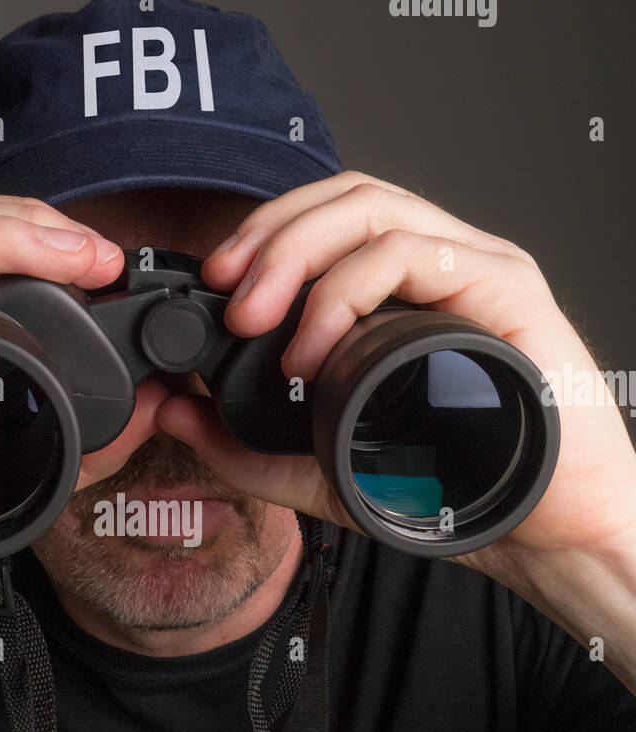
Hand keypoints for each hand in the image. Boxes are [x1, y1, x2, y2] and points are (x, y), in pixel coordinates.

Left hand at [157, 171, 635, 584]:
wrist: (553, 533)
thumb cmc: (466, 491)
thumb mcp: (331, 471)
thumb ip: (252, 448)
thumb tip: (178, 411)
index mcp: (411, 288)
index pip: (331, 218)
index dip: (265, 234)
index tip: (215, 284)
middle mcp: (447, 264)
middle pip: (346, 198)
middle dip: (271, 238)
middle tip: (228, 298)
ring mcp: (481, 272)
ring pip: (376, 212)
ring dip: (299, 257)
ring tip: (258, 323)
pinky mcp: (509, 295)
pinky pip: (419, 254)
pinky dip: (349, 291)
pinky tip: (312, 349)